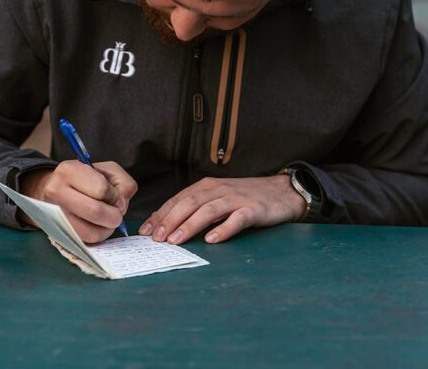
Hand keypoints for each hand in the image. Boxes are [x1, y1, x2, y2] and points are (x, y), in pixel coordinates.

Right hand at [20, 161, 136, 243]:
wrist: (56, 190)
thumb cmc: (86, 179)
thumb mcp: (108, 171)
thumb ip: (123, 183)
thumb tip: (121, 205)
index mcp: (69, 171)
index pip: (101, 189)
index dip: (115, 197)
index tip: (115, 198)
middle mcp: (56, 191)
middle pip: (95, 212)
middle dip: (114, 216)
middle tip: (116, 214)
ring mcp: (54, 214)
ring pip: (90, 232)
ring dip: (106, 229)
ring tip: (107, 221)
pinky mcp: (56, 232)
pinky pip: (84, 241)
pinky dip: (97, 236)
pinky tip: (97, 226)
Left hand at [139, 175, 305, 244]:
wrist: (281, 191)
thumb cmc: (245, 198)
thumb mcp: (218, 198)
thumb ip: (196, 207)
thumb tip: (167, 224)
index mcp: (207, 186)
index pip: (178, 199)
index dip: (161, 215)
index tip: (145, 231)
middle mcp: (219, 190)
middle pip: (189, 203)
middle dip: (170, 220)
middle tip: (156, 238)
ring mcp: (236, 199)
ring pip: (208, 210)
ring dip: (190, 225)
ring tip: (176, 240)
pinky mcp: (253, 209)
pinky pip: (237, 219)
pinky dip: (223, 229)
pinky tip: (212, 239)